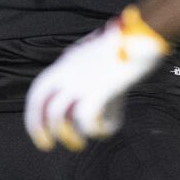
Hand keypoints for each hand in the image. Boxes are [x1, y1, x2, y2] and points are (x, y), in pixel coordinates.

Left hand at [24, 7, 169, 151]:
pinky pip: (87, 117)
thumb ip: (89, 78)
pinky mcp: (101, 87)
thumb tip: (89, 100)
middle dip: (37, 128)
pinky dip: (94, 129)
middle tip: (47, 145)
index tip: (41, 132)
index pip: (38, 91)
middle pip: (42, 103)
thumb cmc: (125, 47)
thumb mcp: (98, 59)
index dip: (34, 115)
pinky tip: (105, 129)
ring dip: (67, 135)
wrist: (144, 34)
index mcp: (67, 63)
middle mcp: (69, 72)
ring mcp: (83, 79)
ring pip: (58, 114)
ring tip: (79, 144)